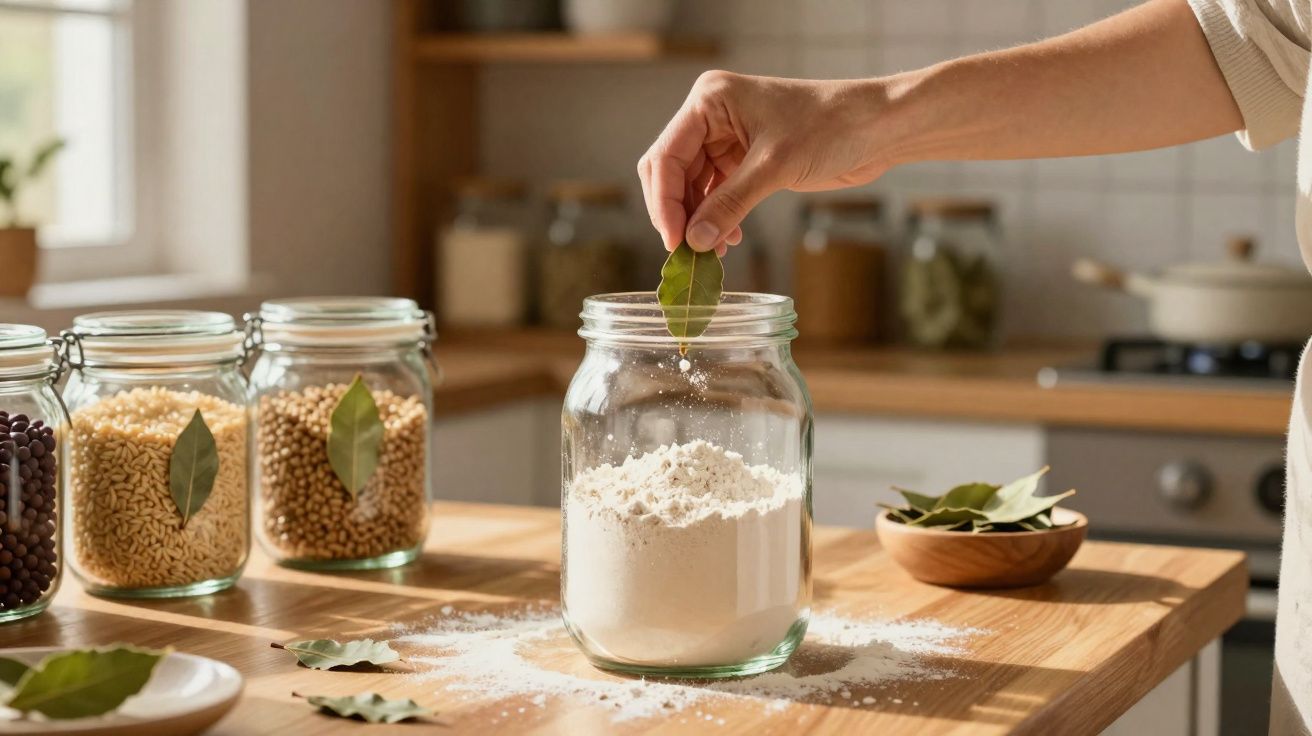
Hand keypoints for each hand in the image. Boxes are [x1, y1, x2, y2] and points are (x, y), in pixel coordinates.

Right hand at [638, 71, 889, 253]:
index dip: (665, 202)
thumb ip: (730, 204)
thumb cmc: (832, 126)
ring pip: (692, 188)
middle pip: (672, 173)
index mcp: (710, 101)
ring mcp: (727, 138)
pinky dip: (718, 218)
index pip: (667, 156)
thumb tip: (694, 241)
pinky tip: (728, 240)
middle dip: (678, 213)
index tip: (675, 241)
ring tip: (711, 253)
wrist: (878, 127)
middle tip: (687, 252)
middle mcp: (711, 117)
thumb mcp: (775, 167)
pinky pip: (716, 194)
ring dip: (699, 221)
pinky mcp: (745, 160)